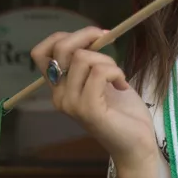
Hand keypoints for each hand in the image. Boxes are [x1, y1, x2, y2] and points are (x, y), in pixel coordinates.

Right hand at [30, 27, 157, 166]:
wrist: (136, 142)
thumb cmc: (122, 110)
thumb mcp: (101, 78)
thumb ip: (89, 61)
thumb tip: (92, 35)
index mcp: (59, 87)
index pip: (41, 53)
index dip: (64, 36)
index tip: (93, 38)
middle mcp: (59, 96)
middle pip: (60, 48)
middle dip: (87, 36)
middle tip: (108, 42)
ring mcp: (71, 103)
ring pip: (83, 58)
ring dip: (108, 61)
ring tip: (117, 77)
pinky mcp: (88, 109)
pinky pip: (99, 72)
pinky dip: (116, 72)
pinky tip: (122, 85)